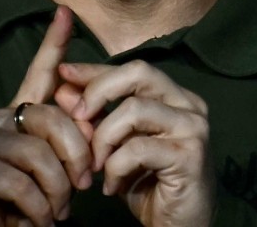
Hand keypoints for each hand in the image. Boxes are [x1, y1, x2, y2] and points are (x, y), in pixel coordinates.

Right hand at [0, 7, 92, 226]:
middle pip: (52, 118)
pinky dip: (39, 210)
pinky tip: (36, 221)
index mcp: (16, 116)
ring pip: (40, 153)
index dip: (53, 44)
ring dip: (58, 192)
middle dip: (77, 156)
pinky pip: (22, 183)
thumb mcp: (48, 173)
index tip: (65, 13)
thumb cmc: (15, 207)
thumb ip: (63, 147)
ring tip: (56, 213)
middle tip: (82, 190)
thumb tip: (91, 129)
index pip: (37, 74)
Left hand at [55, 60, 214, 225]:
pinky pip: (137, 149)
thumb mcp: (112, 144)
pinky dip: (115, 167)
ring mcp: (193, 128)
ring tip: (94, 165)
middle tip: (77, 117)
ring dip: (103, 138)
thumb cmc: (146, 182)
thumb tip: (63, 88)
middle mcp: (189, 104)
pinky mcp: (191, 155)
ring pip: (134, 110)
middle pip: (138, 73)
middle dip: (99, 90)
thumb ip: (93, 115)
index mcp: (174, 96)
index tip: (63, 73)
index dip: (95, 70)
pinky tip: (111, 186)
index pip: (131, 69)